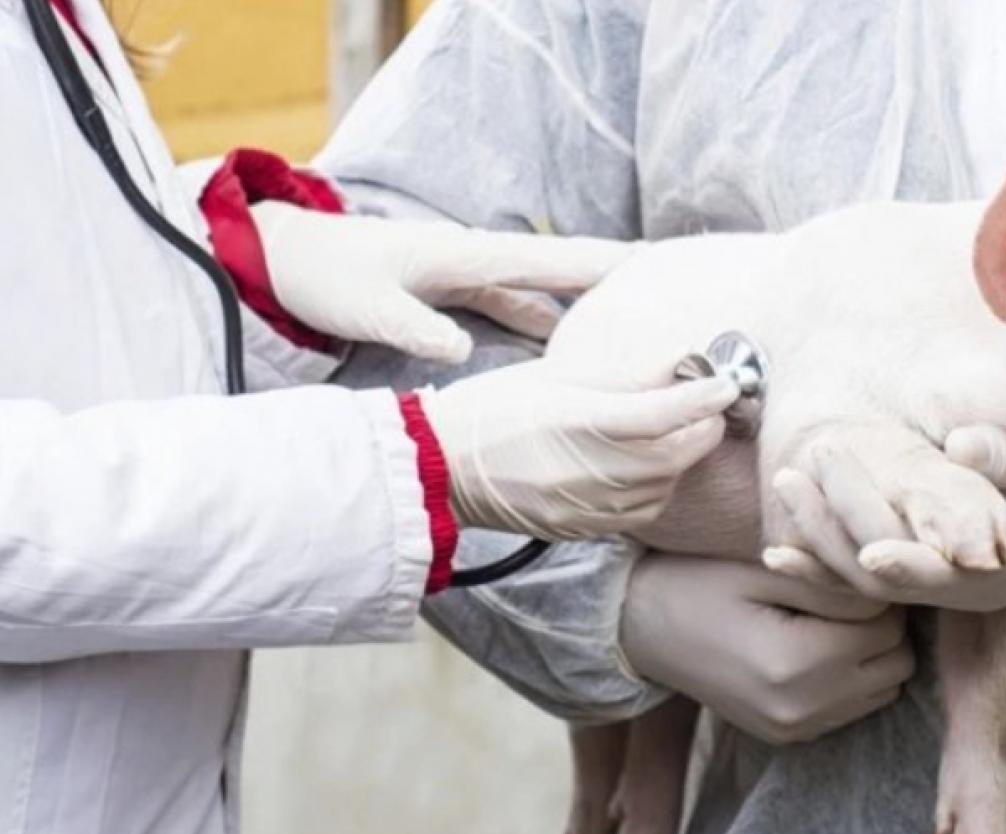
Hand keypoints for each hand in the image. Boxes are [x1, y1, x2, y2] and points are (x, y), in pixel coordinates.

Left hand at [253, 202, 635, 361]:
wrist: (286, 260)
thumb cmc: (326, 275)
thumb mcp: (368, 306)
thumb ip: (416, 328)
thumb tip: (464, 353)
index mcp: (468, 255)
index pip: (552, 260)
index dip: (607, 266)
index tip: (659, 273)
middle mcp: (480, 262)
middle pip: (562, 277)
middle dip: (615, 290)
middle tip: (670, 310)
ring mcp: (472, 278)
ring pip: (545, 299)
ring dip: (587, 318)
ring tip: (636, 343)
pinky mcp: (460, 296)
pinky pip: (520, 313)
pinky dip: (550, 332)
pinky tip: (571, 357)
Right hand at [420, 359, 738, 539]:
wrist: (440, 469)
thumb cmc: (491, 410)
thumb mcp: (552, 376)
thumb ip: (615, 376)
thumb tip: (671, 366)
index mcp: (585, 422)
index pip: (670, 412)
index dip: (707, 397)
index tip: (728, 384)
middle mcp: (597, 471)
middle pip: (681, 453)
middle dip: (703, 427)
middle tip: (708, 405)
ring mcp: (593, 506)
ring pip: (668, 485)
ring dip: (683, 458)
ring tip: (678, 432)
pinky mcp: (587, 528)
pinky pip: (645, 510)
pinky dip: (658, 487)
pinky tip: (647, 467)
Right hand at [619, 555, 912, 743]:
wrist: (639, 629)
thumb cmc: (697, 583)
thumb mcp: (763, 569)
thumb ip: (830, 584)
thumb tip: (889, 591)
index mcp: (796, 663)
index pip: (886, 623)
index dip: (876, 589)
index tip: (847, 568)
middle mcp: (802, 708)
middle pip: (897, 661)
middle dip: (883, 624)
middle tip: (843, 592)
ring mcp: (796, 730)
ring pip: (885, 689)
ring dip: (872, 654)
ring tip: (829, 620)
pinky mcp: (790, 737)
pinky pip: (855, 709)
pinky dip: (851, 679)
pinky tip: (815, 647)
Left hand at [763, 426, 1005, 611]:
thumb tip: (959, 447)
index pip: (953, 575)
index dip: (911, 566)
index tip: (871, 552)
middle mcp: (970, 587)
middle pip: (894, 579)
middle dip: (840, 530)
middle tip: (800, 472)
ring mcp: (945, 588)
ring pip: (870, 585)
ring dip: (821, 540)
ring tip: (783, 485)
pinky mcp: (928, 577)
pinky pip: (867, 582)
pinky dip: (823, 565)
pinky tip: (778, 548)